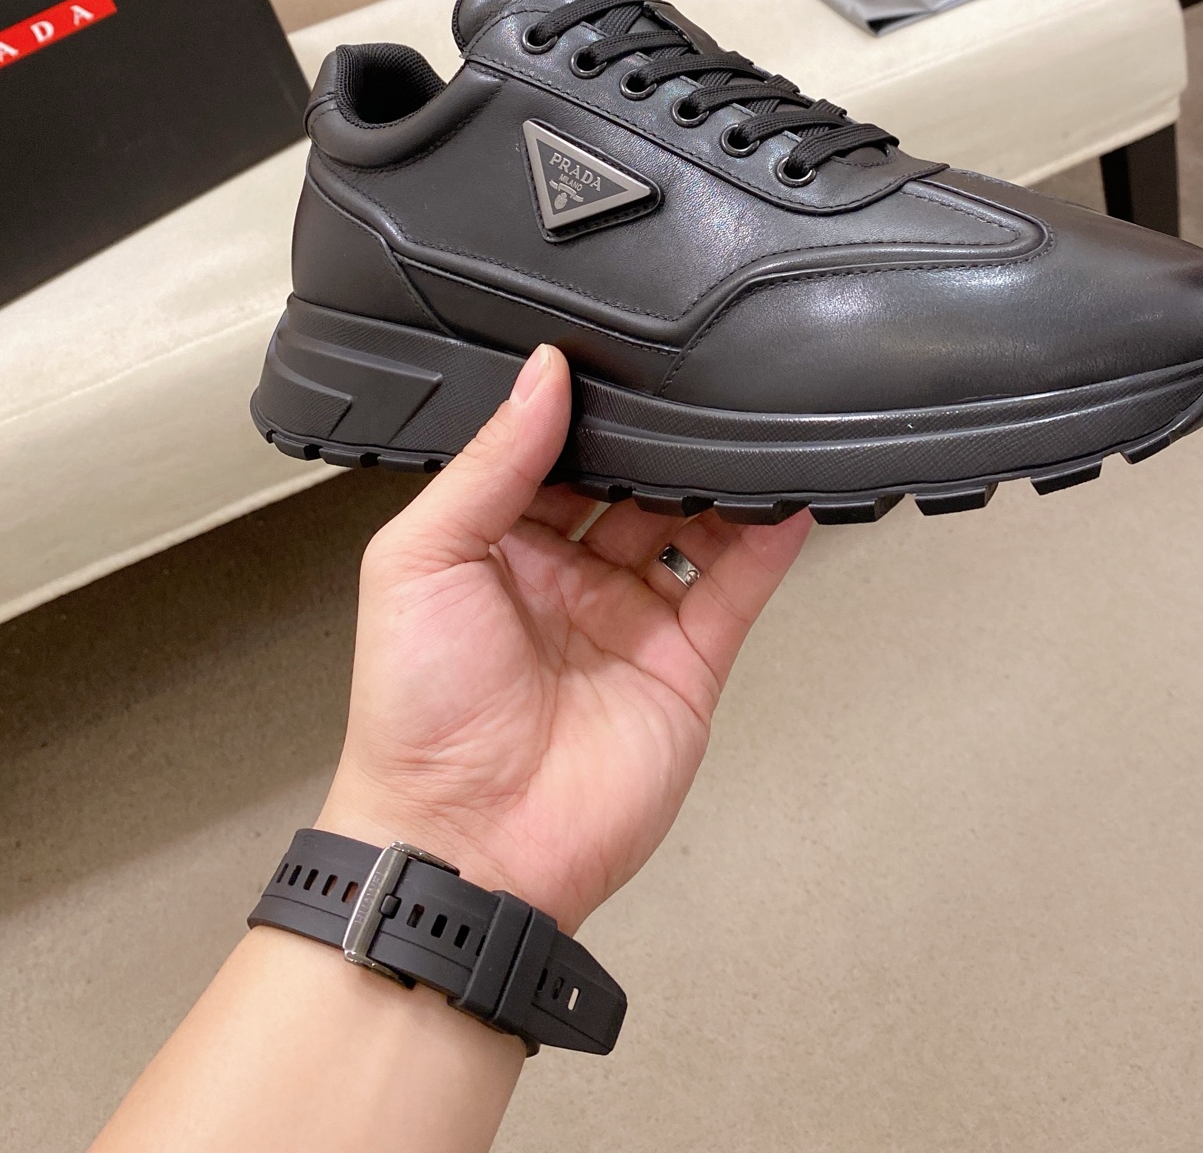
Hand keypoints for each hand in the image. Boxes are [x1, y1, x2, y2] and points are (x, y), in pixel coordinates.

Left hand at [319, 345, 810, 931]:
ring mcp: (630, 619)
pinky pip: (736, 588)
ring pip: (691, 525)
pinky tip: (787, 491)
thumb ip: (490, 463)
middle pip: (631, 484)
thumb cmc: (415, 714)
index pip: (552, 453)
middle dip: (659, 438)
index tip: (616, 358)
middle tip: (692, 382)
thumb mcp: (420, 559)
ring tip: (748, 422)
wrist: (466, 844)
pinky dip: (767, 539)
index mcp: (495, 544)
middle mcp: (568, 576)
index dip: (582, 411)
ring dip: (719, 477)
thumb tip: (541, 373)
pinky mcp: (685, 663)